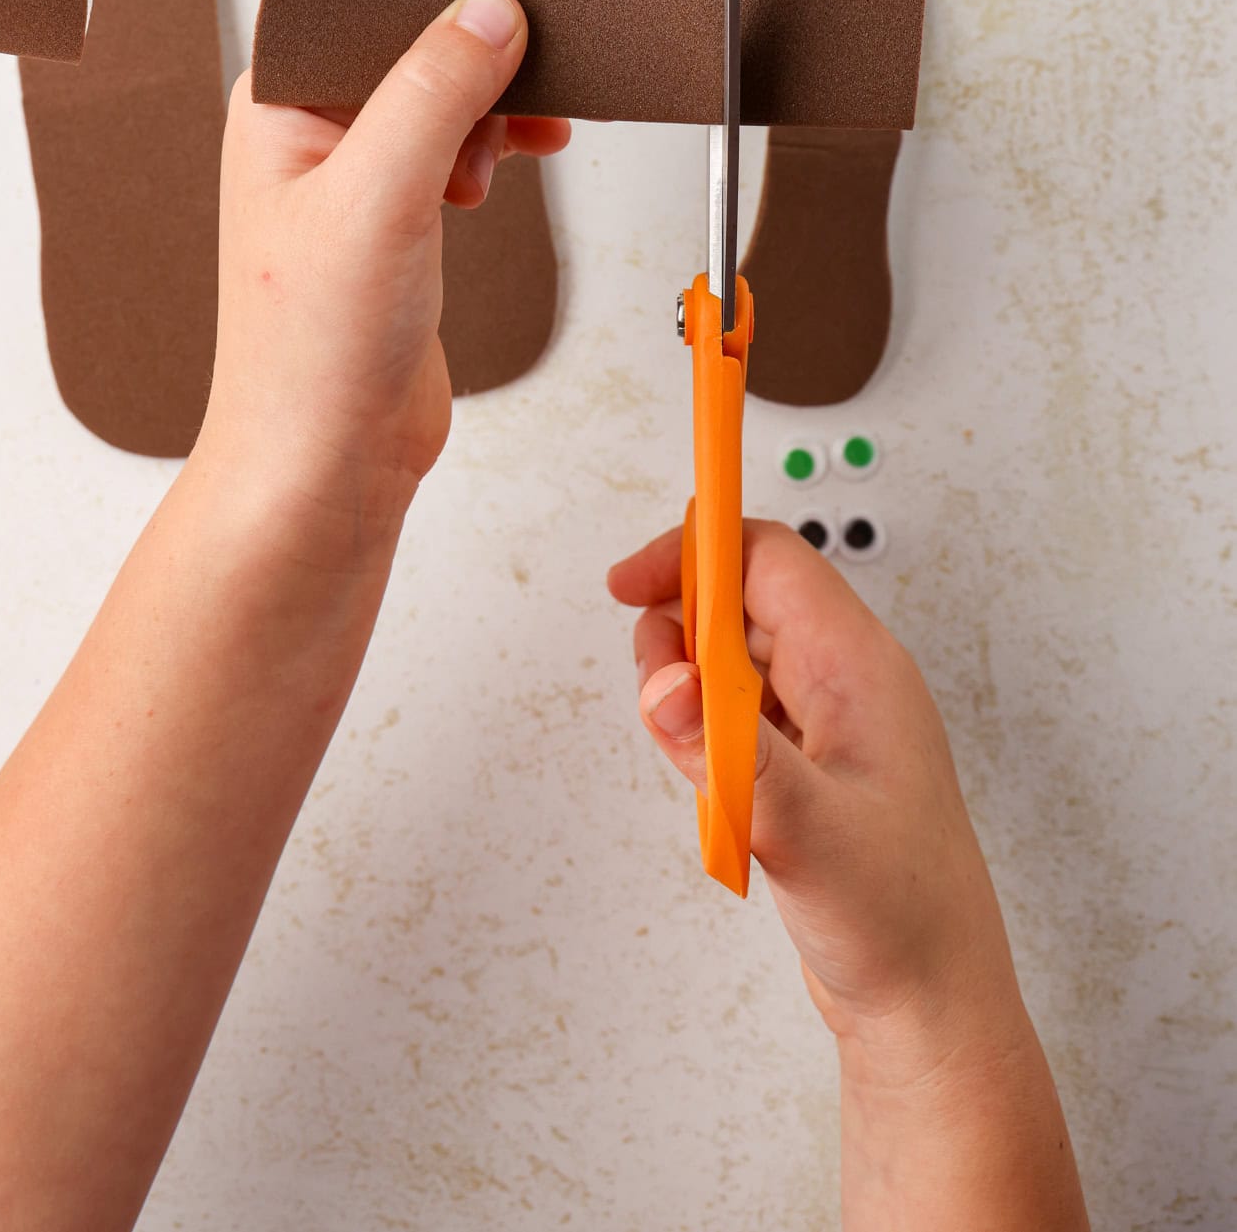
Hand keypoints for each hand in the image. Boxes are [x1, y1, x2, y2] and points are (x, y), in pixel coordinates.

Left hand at [193, 0, 569, 558]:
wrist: (324, 471)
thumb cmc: (310, 354)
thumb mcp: (380, 198)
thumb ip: (434, 93)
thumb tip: (489, 10)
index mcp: (276, 104)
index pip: (365, 5)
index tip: (510, 0)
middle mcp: (309, 133)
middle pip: (412, 47)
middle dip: (480, 58)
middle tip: (535, 74)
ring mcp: (354, 179)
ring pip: (444, 98)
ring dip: (495, 107)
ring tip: (523, 137)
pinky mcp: (398, 221)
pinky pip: (459, 148)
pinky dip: (499, 146)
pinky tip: (524, 158)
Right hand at [607, 519, 1018, 1060]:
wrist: (931, 1008)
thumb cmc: (903, 920)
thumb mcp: (807, 830)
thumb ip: (729, 752)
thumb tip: (665, 683)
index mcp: (860, 667)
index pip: (768, 559)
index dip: (694, 553)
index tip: (630, 583)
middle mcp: (845, 682)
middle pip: (741, 600)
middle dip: (682, 634)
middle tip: (660, 698)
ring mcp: (826, 725)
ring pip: (732, 661)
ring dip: (690, 695)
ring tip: (698, 767)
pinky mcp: (807, 767)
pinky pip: (737, 718)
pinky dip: (706, 740)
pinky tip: (719, 800)